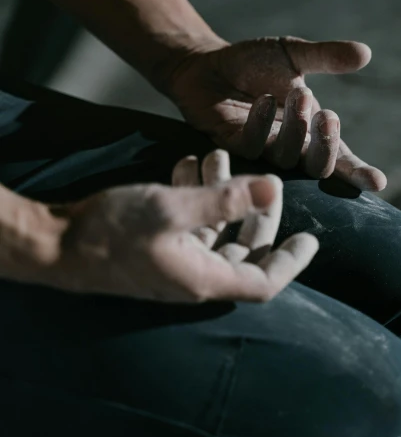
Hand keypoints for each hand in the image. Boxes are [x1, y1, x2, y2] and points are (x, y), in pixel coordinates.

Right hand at [49, 151, 317, 303]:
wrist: (53, 245)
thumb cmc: (111, 232)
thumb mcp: (172, 209)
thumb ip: (225, 200)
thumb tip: (275, 186)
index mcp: (206, 277)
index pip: (265, 281)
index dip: (292, 262)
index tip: (311, 239)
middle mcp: (195, 276)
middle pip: (243, 250)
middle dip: (255, 212)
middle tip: (259, 178)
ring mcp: (175, 263)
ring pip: (213, 231)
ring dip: (220, 194)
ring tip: (214, 155)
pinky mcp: (157, 248)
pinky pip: (188, 226)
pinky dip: (194, 197)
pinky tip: (186, 165)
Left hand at [164, 36, 386, 190]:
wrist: (206, 63)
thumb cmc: (253, 63)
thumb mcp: (292, 55)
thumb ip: (326, 57)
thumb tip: (365, 53)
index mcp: (311, 131)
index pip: (341, 158)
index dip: (358, 172)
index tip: (377, 182)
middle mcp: (290, 146)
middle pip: (316, 167)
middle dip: (326, 145)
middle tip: (327, 116)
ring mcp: (262, 150)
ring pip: (286, 157)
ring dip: (295, 128)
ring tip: (296, 93)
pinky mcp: (232, 146)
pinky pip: (251, 147)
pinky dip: (260, 125)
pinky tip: (263, 100)